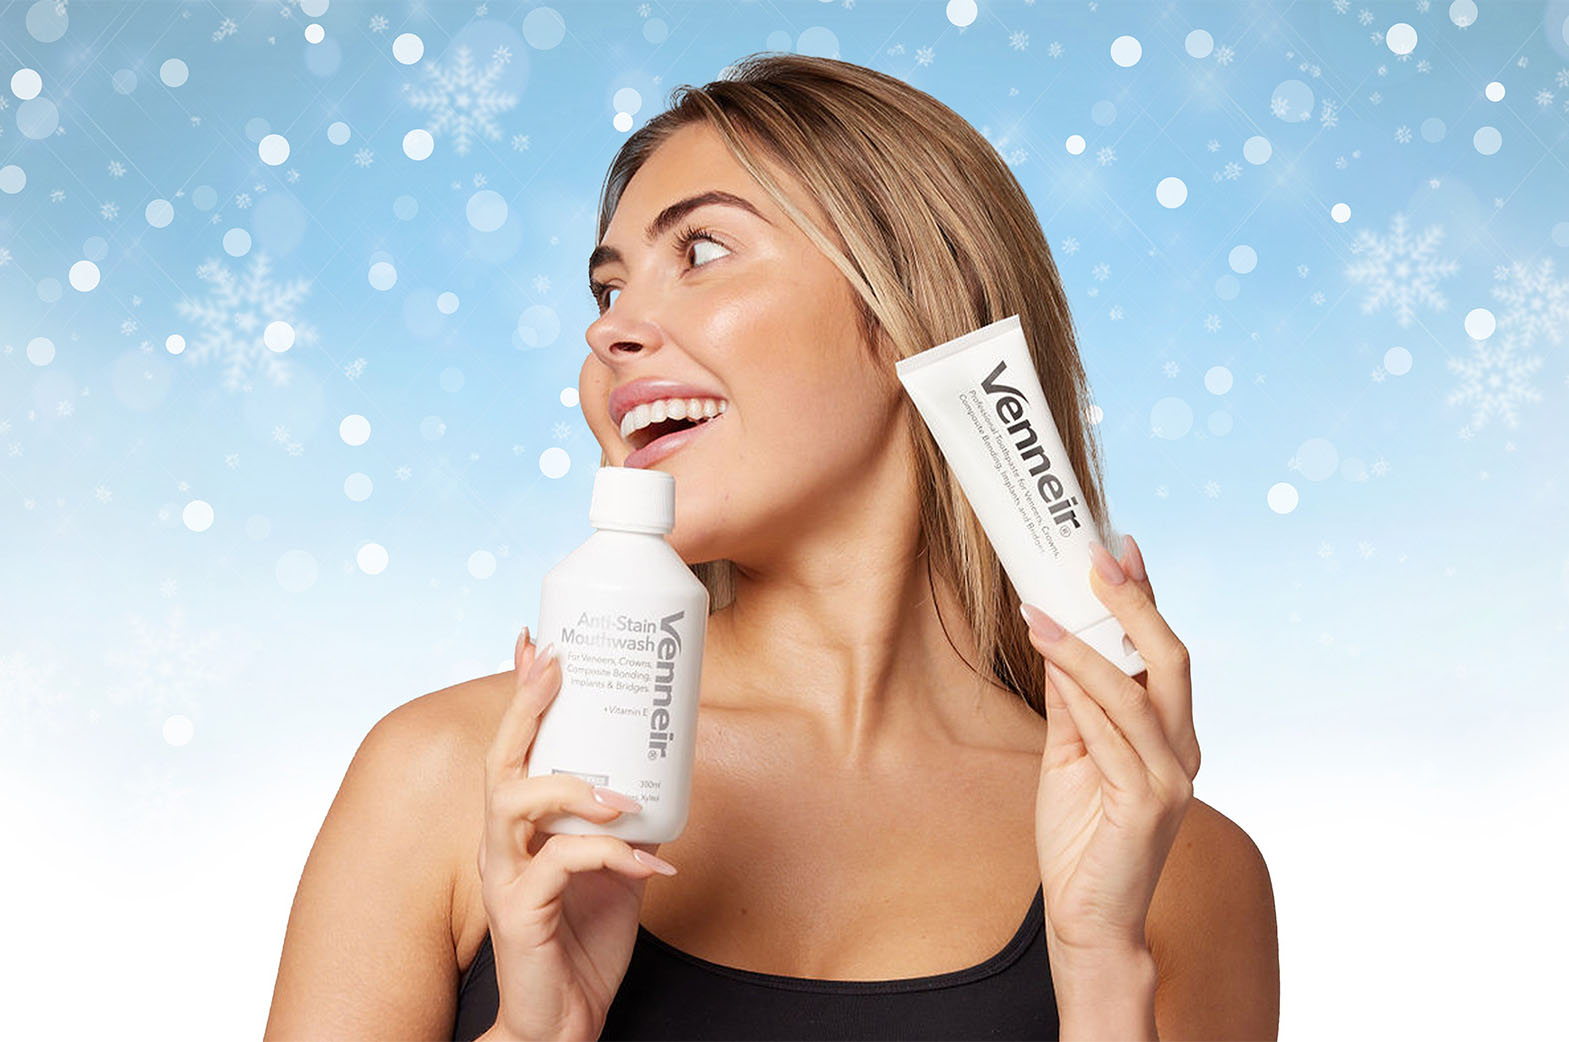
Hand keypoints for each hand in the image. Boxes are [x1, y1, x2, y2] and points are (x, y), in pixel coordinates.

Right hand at [477, 627, 678, 1041]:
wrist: (563, 1022)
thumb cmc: (581, 943)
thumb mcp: (618, 871)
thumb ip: (630, 826)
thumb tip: (665, 781)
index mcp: (521, 827)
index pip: (514, 748)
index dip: (521, 695)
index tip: (535, 642)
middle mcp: (501, 843)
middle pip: (500, 760)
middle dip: (525, 706)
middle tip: (556, 665)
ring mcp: (503, 877)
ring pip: (513, 803)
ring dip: (572, 786)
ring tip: (621, 794)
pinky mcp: (518, 912)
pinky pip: (560, 864)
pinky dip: (610, 856)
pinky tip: (647, 869)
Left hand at [1022, 534, 1200, 957]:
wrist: (1087, 920)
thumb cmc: (1081, 839)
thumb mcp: (1069, 755)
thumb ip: (1072, 703)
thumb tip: (1057, 637)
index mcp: (1170, 736)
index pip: (1161, 652)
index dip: (1144, 597)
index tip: (1120, 546)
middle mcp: (1182, 750)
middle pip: (1169, 658)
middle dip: (1132, 602)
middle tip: (1093, 557)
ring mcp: (1171, 778)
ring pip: (1135, 690)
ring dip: (1086, 643)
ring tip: (1041, 606)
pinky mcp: (1148, 804)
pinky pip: (1112, 733)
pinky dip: (1079, 688)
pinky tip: (1048, 656)